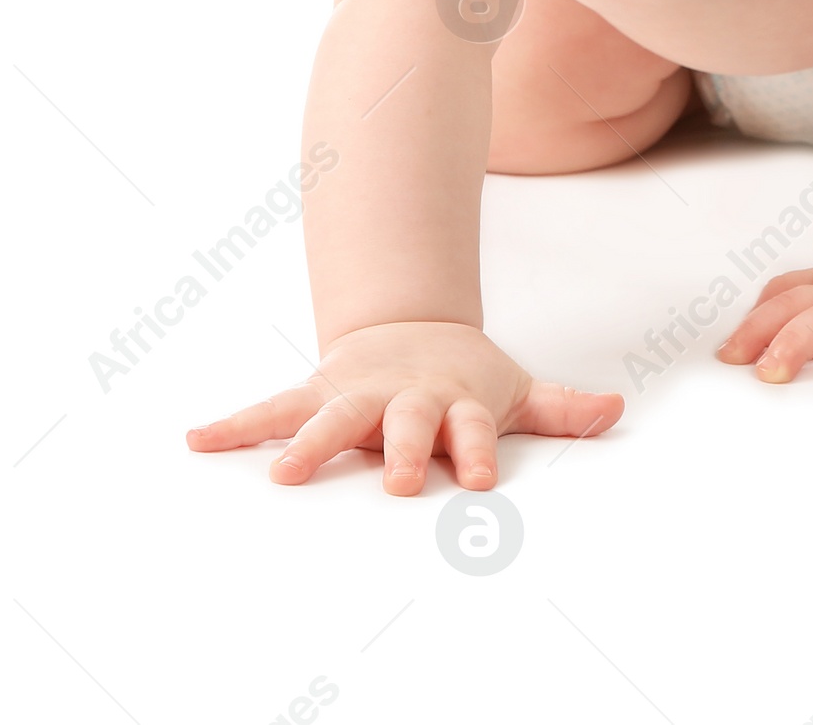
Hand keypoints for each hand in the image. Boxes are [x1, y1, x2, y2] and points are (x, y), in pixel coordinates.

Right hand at [186, 321, 621, 493]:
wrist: (410, 328)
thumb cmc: (463, 378)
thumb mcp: (512, 390)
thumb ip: (559, 408)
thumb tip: (615, 411)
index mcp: (453, 402)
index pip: (470, 428)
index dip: (477, 451)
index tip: (481, 481)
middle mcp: (403, 398)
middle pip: (403, 423)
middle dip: (401, 450)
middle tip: (396, 483)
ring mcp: (356, 394)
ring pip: (331, 417)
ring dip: (308, 444)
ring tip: (281, 475)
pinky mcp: (317, 393)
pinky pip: (271, 409)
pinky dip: (236, 424)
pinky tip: (198, 439)